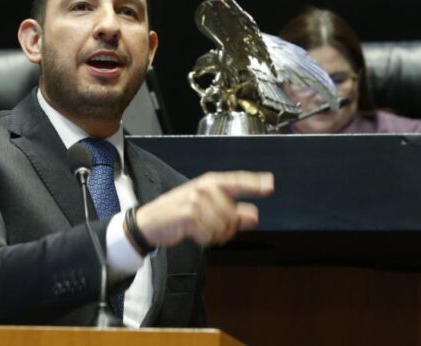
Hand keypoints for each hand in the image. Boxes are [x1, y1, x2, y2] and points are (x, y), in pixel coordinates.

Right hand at [134, 171, 273, 247]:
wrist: (150, 221)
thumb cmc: (180, 213)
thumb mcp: (207, 208)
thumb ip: (233, 211)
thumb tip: (255, 215)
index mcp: (211, 182)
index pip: (238, 181)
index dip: (255, 184)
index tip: (270, 185)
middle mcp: (205, 188)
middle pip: (233, 215)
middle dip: (227, 229)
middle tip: (212, 229)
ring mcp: (196, 200)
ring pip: (223, 227)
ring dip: (215, 236)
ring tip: (202, 231)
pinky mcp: (188, 215)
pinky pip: (209, 235)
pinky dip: (204, 240)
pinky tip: (193, 234)